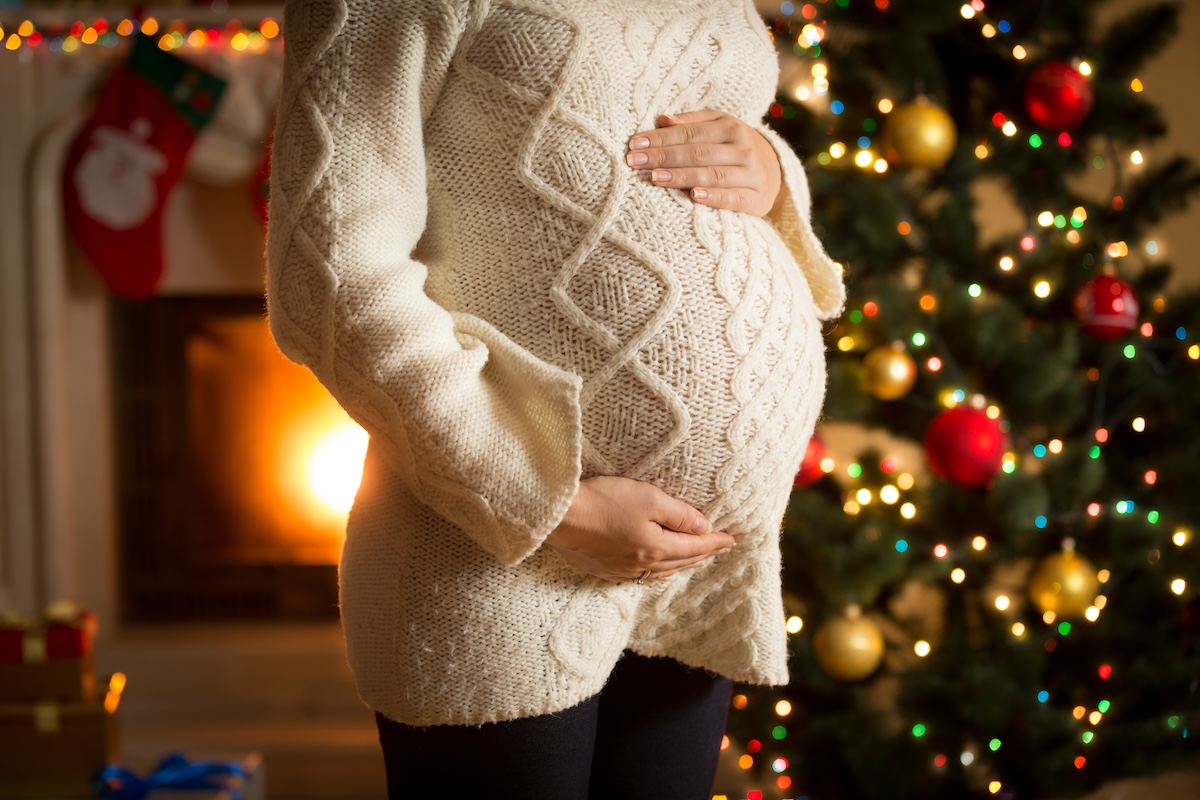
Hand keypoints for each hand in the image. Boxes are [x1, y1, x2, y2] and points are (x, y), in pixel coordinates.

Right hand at [545, 476, 735, 582]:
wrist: (561, 517)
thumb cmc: (605, 502)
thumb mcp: (649, 498)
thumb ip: (679, 515)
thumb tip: (703, 528)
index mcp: (657, 549)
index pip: (695, 546)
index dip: (716, 542)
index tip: (732, 538)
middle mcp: (643, 566)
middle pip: (681, 561)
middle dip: (703, 554)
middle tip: (719, 548)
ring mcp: (622, 570)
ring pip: (662, 572)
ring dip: (682, 565)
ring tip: (695, 561)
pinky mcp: (605, 569)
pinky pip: (640, 576)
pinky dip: (657, 572)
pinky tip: (656, 569)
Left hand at [625, 110, 783, 216]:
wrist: (775, 174)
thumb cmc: (734, 148)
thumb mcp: (719, 128)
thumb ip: (692, 122)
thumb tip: (662, 119)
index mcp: (730, 127)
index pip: (689, 133)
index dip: (660, 138)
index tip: (634, 144)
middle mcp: (742, 148)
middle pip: (697, 152)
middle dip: (663, 156)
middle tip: (635, 162)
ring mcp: (751, 174)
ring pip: (711, 174)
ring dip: (681, 176)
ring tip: (655, 178)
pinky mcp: (756, 199)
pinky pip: (732, 198)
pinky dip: (714, 197)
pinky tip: (694, 196)